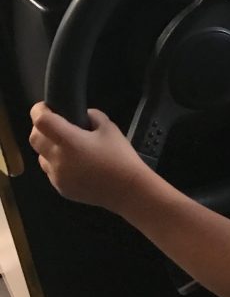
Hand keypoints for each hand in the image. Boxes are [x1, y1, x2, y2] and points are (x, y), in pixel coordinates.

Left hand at [29, 103, 150, 213]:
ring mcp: (57, 176)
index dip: (39, 110)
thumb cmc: (120, 157)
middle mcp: (58, 159)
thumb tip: (82, 117)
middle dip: (40, 128)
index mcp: (69, 141)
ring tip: (67, 147)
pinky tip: (75, 164)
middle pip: (34, 138)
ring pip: (40, 156)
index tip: (45, 107)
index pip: (41, 121)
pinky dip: (56, 164)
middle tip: (55, 124)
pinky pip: (51, 171)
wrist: (127, 189)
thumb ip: (93, 116)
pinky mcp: (61, 188)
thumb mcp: (110, 128)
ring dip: (47, 147)